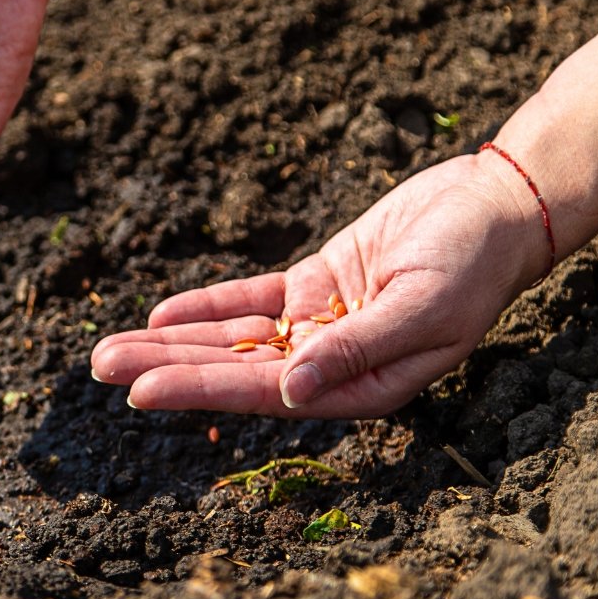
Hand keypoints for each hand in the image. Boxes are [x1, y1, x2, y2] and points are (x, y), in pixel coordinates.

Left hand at [90, 152, 549, 417]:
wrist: (498, 205)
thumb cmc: (473, 262)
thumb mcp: (421, 306)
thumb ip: (356, 349)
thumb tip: (290, 390)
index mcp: (360, 387)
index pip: (263, 393)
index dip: (200, 389)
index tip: (141, 390)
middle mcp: (332, 365)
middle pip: (234, 369)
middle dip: (166, 367)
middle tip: (99, 366)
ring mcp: (321, 325)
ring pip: (234, 338)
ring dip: (174, 341)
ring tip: (110, 348)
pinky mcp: (317, 285)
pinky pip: (253, 301)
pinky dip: (210, 307)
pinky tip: (162, 315)